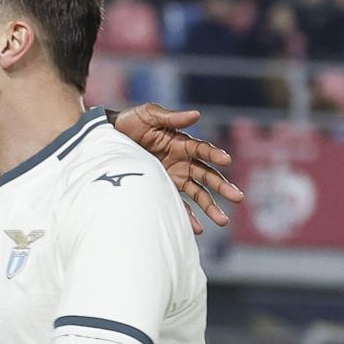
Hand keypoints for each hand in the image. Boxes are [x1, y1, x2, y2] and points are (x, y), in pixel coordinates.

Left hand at [113, 102, 243, 235]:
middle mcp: (181, 162)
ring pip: (196, 193)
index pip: (202, 150)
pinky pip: (176, 204)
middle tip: (237, 197)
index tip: (226, 160)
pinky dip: (187, 216)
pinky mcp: (160, 189)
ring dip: (209, 206)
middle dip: (221, 187)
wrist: (106, 138)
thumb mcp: (149, 115)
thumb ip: (172, 118)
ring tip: (222, 221)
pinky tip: (197, 228)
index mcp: (181, 143)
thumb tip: (197, 114)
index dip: (214, 154)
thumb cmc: (130, 122)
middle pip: (206, 176)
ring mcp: (172, 177)